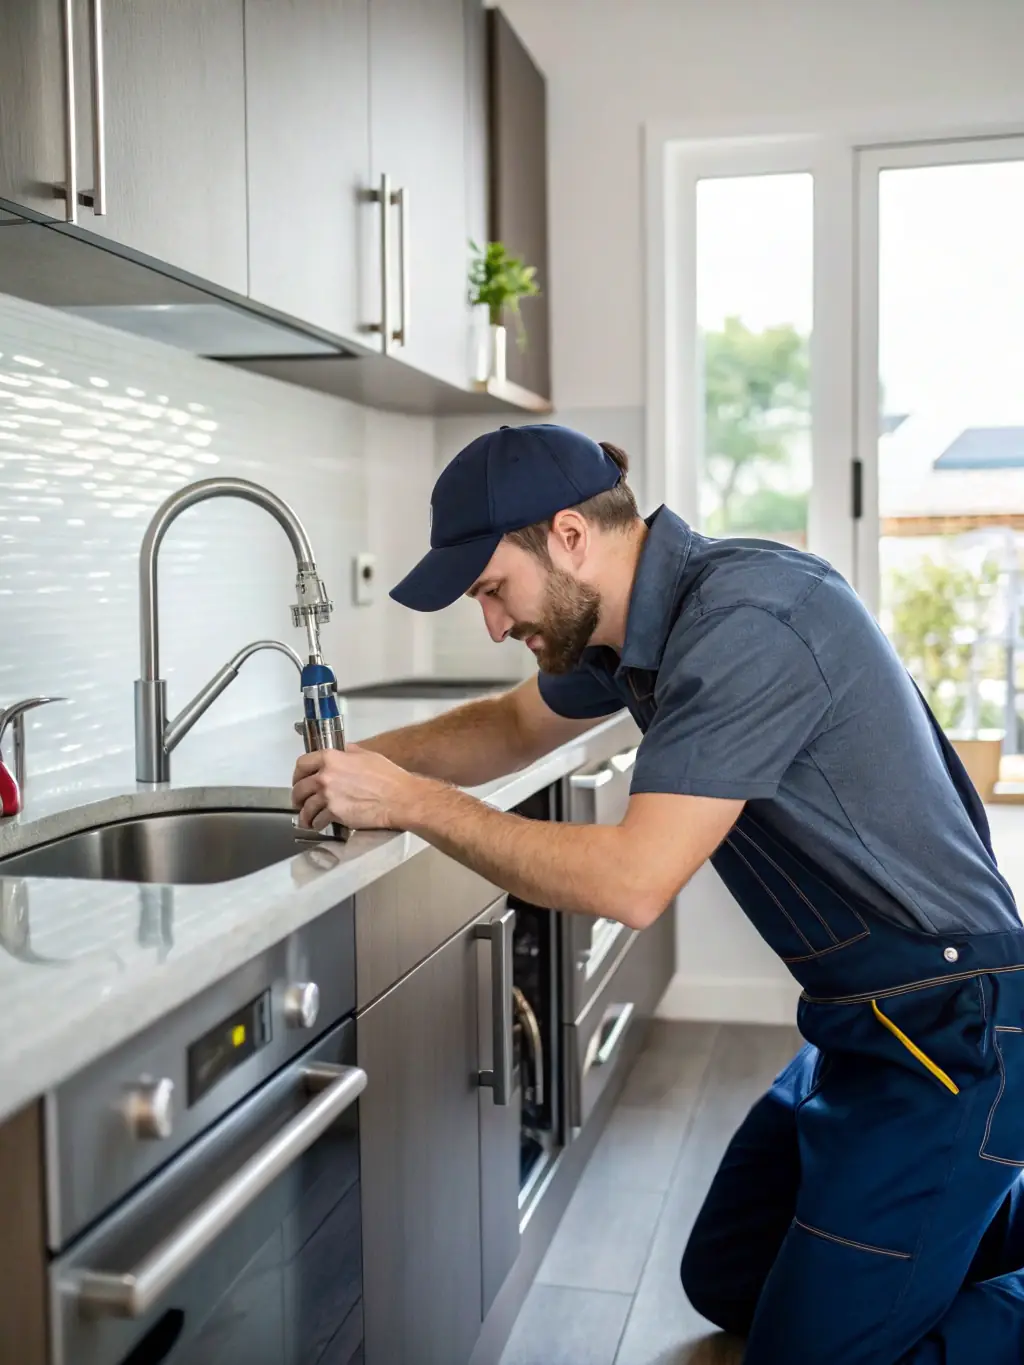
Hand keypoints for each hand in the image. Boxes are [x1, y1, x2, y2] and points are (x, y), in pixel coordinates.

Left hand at [291, 746, 419, 831]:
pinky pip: (318, 820)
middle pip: (299, 787)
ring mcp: (328, 795)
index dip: (297, 774)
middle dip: (297, 797)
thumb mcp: (367, 755)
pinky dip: (317, 823)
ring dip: (305, 814)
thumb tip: (342, 751)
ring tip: (307, 819)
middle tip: (299, 802)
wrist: (399, 798)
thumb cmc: (388, 778)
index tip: (298, 780)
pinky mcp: (334, 813)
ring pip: (306, 807)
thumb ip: (349, 752)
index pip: (302, 764)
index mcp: (331, 758)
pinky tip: (319, 825)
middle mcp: (325, 776)